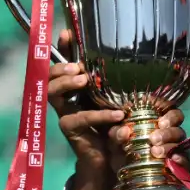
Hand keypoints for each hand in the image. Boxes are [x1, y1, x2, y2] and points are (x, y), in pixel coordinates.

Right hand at [48, 29, 189, 189]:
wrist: (112, 158)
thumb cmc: (117, 125)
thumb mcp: (119, 101)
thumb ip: (121, 86)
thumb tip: (140, 60)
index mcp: (77, 85)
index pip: (64, 61)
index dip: (62, 47)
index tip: (67, 32)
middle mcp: (66, 96)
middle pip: (49, 75)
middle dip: (61, 67)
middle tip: (78, 66)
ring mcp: (65, 112)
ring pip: (53, 93)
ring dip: (67, 84)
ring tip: (84, 79)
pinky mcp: (70, 129)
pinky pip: (79, 118)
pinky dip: (99, 115)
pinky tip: (117, 114)